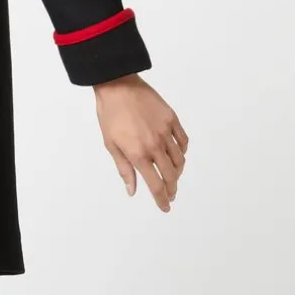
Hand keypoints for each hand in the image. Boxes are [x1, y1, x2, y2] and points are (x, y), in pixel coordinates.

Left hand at [92, 73, 187, 210]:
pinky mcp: (172, 119)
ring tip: (174, 177)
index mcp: (138, 154)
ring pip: (180, 160)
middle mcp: (155, 146)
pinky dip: (183, 152)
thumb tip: (133, 190)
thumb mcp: (111, 145)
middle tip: (170, 194)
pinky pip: (183, 141)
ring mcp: (166, 132)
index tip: (165, 207)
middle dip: (172, 188)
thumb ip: (124, 169)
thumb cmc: (110, 116)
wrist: (118, 87)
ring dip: (178, 172)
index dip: (162, 199)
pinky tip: (178, 155)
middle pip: (171, 175)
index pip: (155, 184)